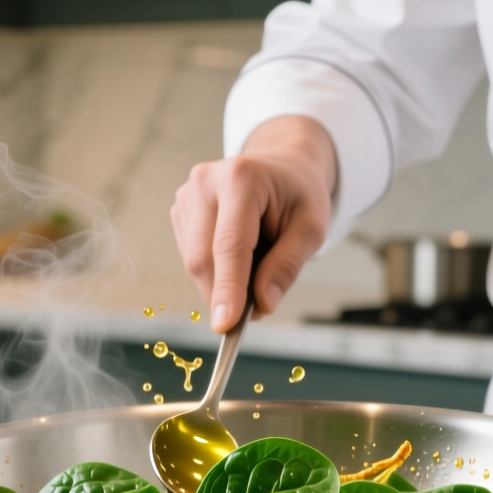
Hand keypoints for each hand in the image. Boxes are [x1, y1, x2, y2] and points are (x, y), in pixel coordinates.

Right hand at [171, 116, 337, 332]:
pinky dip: (215, 271)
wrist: (282, 168)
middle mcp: (205, 181)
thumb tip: (262, 303)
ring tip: (257, 265)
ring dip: (222, 282)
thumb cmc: (298, 196)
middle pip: (202, 257)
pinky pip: (191, 257)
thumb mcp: (312, 229)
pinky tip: (238, 257)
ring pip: (193, 262)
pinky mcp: (180, 210)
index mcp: (242, 178)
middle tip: (254, 313)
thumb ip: (287, 266)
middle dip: (223, 295)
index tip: (225, 325)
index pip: (230, 245)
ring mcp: (187, 194)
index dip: (227, 288)